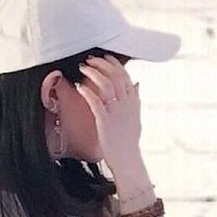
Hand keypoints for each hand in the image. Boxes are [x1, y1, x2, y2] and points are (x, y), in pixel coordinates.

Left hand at [74, 54, 141, 173]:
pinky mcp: (105, 121)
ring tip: (83, 68)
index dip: (114, 64)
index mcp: (133, 102)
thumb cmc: (129, 141)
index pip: (125, 75)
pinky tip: (80, 86)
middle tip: (90, 60)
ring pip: (105, 84)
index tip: (105, 57)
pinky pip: (95, 101)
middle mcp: (126, 104)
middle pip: (115, 75)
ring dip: (93, 73)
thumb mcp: (136, 118)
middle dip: (101, 64)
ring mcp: (116, 112)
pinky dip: (87, 91)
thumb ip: (136, 100)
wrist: (127, 160)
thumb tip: (137, 84)